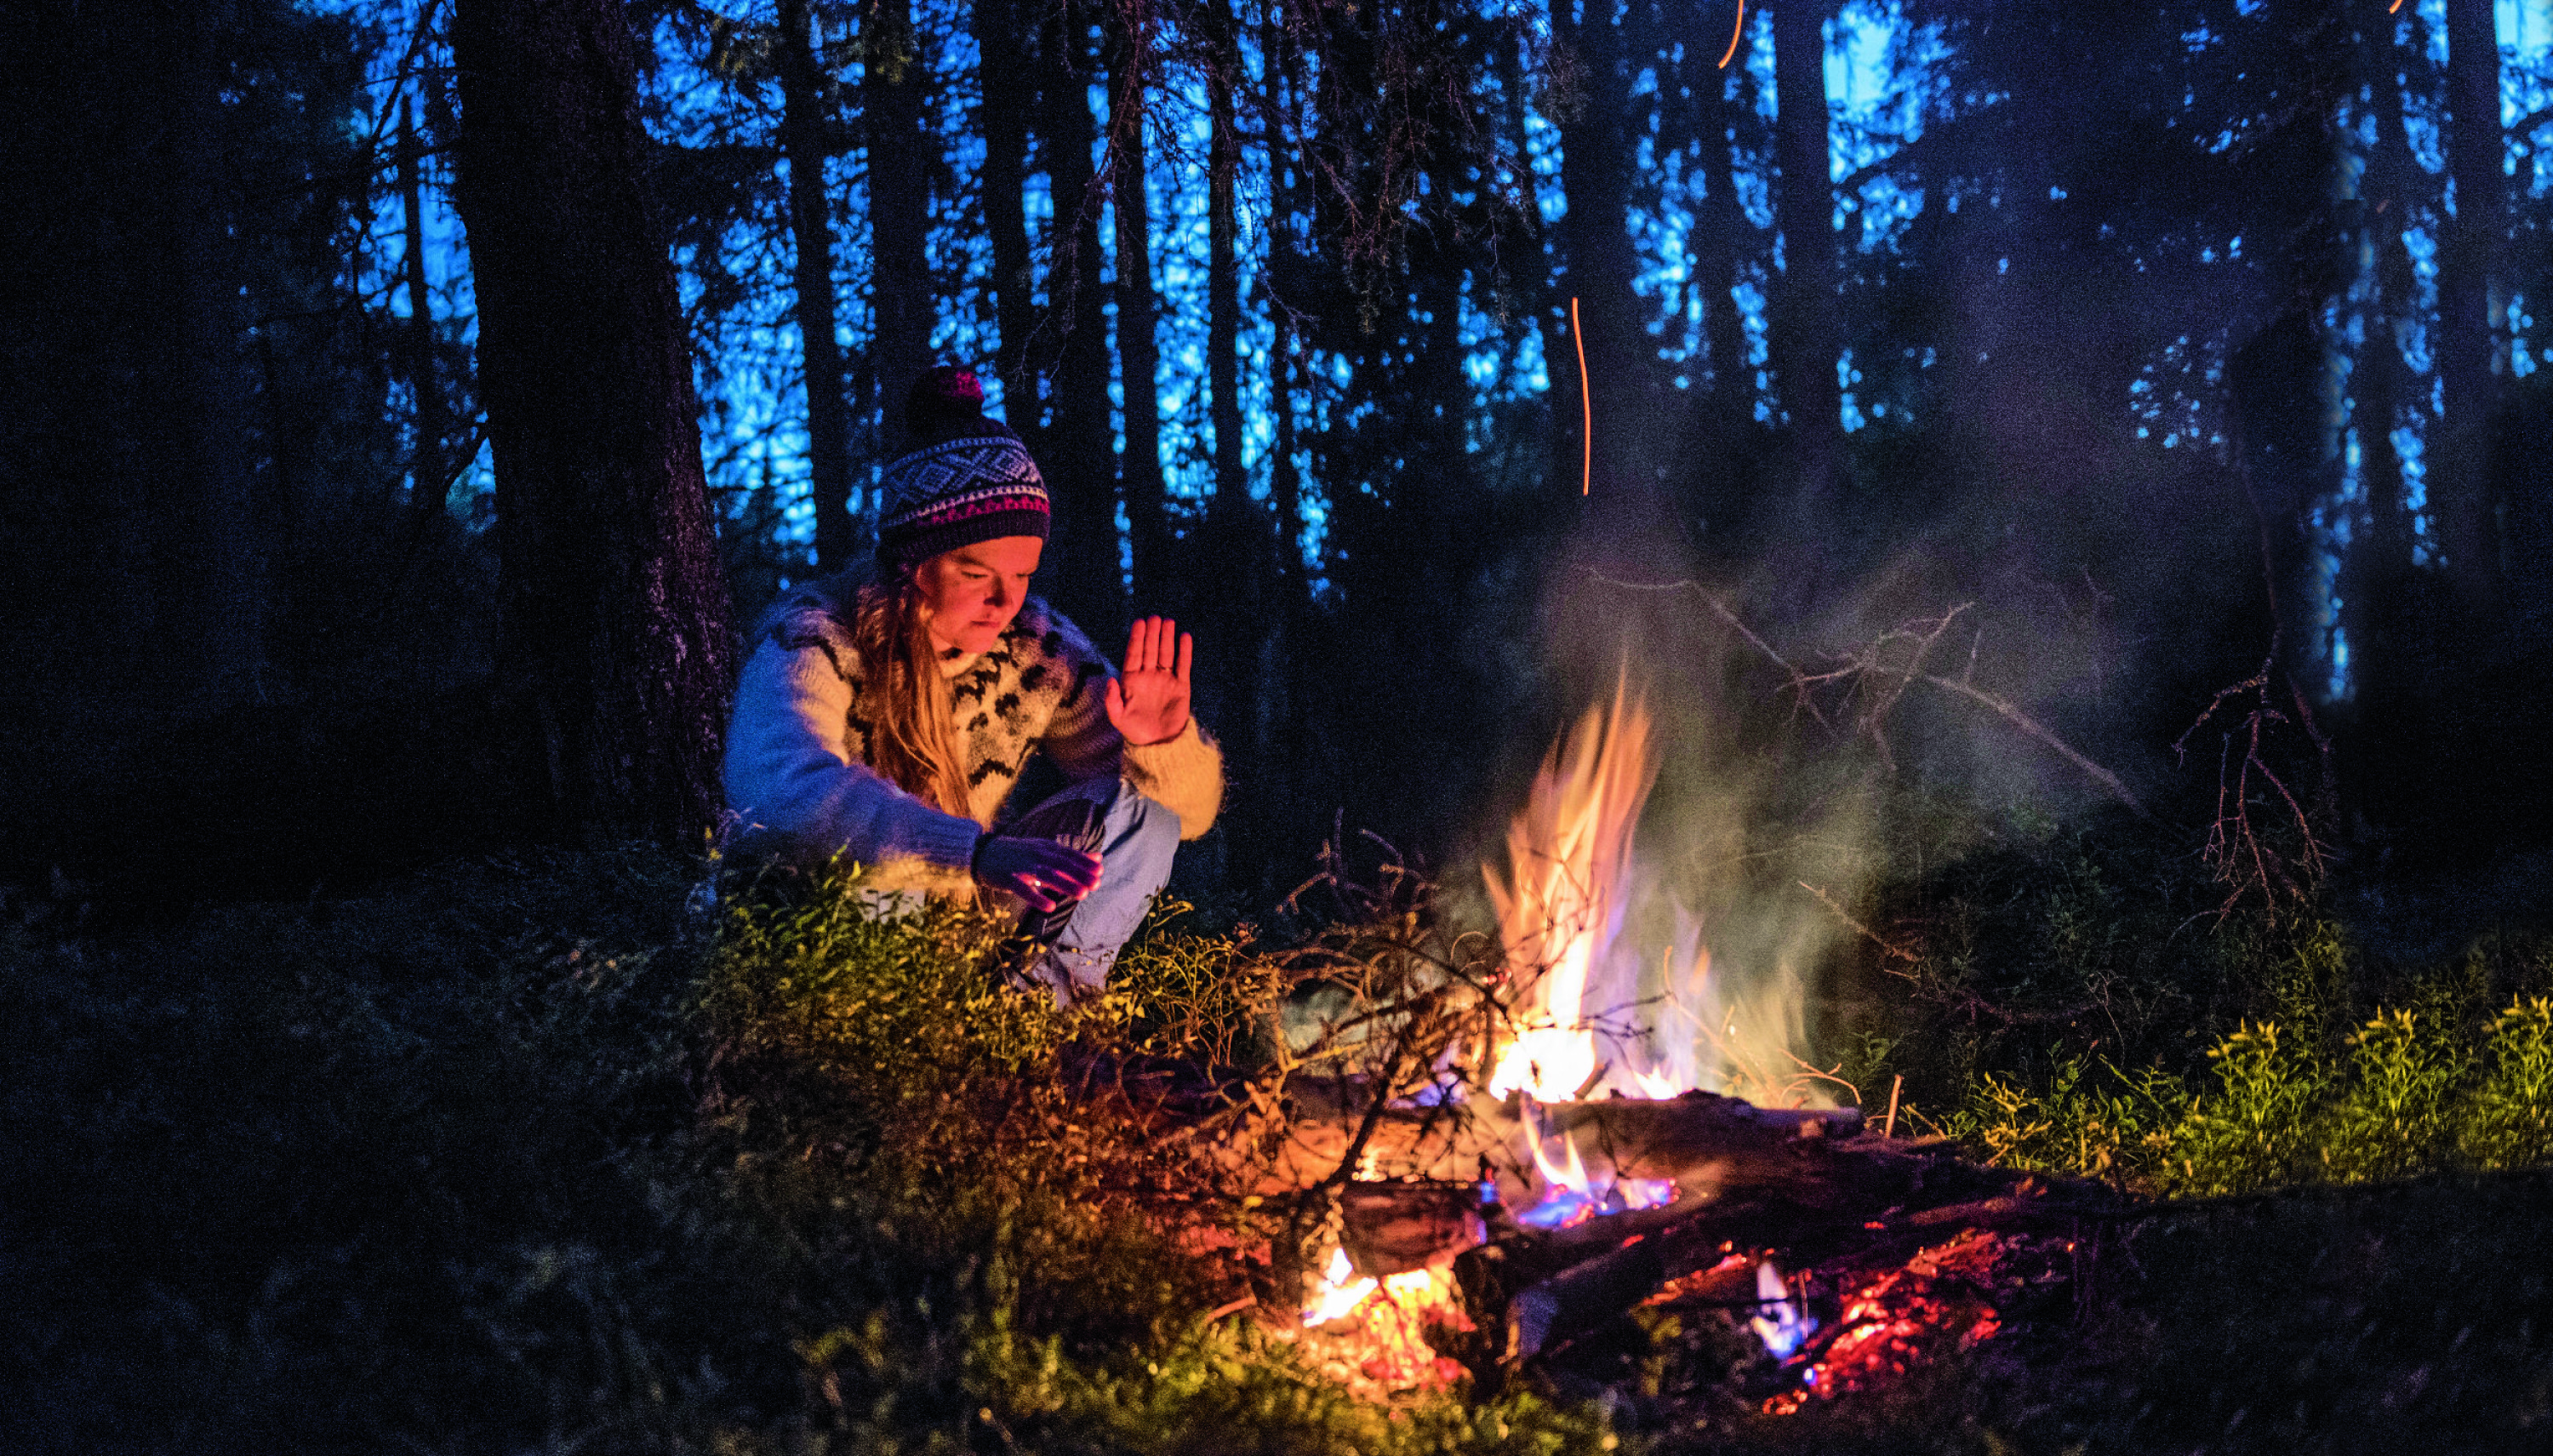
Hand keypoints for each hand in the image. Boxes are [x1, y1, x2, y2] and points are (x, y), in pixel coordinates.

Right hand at [970, 835, 1101, 911]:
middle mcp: (1036, 854)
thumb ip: (1071, 856)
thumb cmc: (1020, 854)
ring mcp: (1022, 866)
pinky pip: (1024, 889)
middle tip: (1096, 884)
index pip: (1068, 854)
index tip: (1100, 871)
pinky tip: (1050, 907)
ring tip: (1082, 894)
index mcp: (1046, 847)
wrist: (983, 853)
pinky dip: (1037, 898)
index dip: (1084, 862)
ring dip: (1065, 884)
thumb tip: (1098, 858)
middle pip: (1061, 864)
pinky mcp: (1008, 878)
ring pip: (1046, 875)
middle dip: (1079, 874)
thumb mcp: (1045, 851)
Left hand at [1104, 615, 1192, 746]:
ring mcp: (1165, 680)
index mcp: (1132, 681)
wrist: (1160, 744)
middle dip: (1152, 633)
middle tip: (1154, 618)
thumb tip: (1110, 679)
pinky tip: (1185, 637)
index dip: (1136, 638)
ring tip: (1168, 622)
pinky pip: (1183, 665)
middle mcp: (1149, 677)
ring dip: (1167, 638)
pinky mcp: (1181, 686)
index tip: (1139, 622)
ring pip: (1166, 654)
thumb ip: (1112, 700)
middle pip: (1150, 650)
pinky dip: (1184, 652)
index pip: (1134, 654)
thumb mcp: (1118, 718)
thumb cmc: (1135, 731)